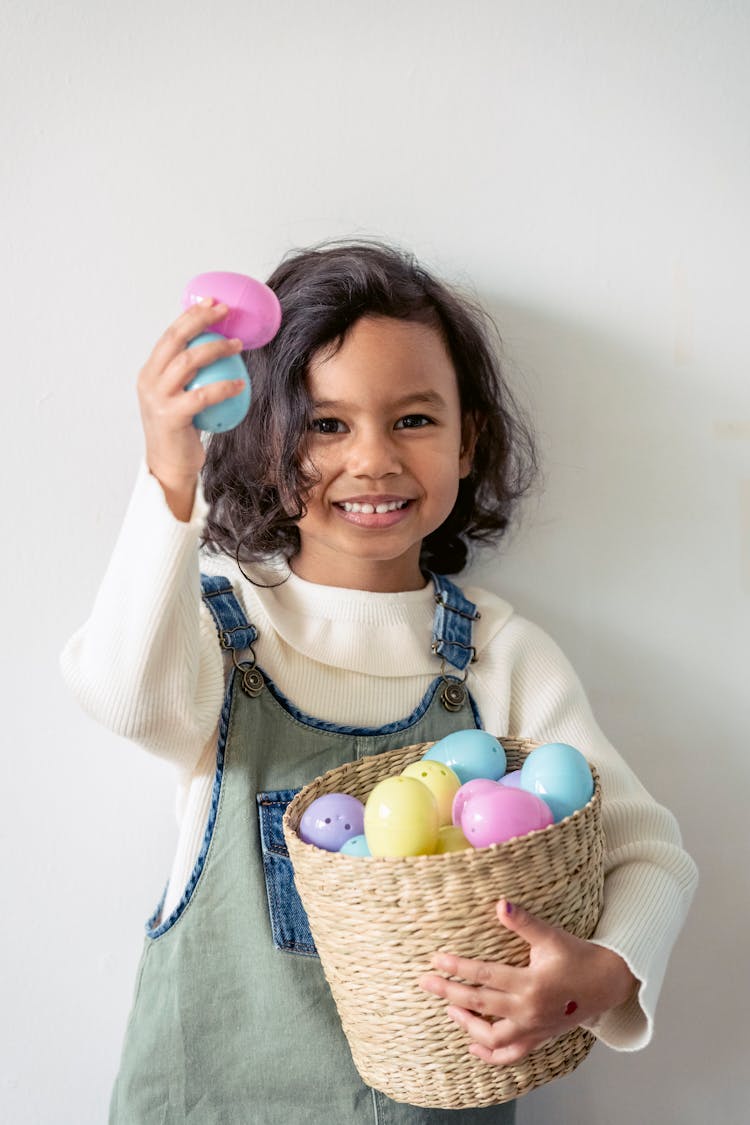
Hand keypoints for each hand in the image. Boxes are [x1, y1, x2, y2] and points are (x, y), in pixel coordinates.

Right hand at [137, 298, 246, 518]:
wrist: (169, 467)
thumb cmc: (181, 432)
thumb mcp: (179, 398)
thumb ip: (189, 377)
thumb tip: (219, 349)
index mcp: (149, 373)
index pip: (169, 335)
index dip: (191, 315)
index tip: (212, 302)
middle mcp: (148, 381)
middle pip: (175, 340)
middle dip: (200, 320)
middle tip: (225, 312)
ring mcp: (157, 399)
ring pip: (188, 362)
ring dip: (216, 349)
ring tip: (238, 345)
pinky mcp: (171, 417)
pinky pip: (203, 395)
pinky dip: (224, 387)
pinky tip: (241, 384)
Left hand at [419, 899, 638, 1065]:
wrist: (606, 983)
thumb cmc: (576, 956)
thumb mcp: (551, 936)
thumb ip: (524, 922)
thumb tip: (500, 903)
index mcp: (531, 983)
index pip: (484, 975)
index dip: (457, 968)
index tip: (435, 960)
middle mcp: (529, 1010)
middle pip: (480, 1004)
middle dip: (449, 993)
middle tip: (426, 982)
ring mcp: (534, 1029)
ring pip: (492, 1037)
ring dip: (467, 1025)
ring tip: (449, 1009)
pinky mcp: (539, 1038)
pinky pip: (512, 1055)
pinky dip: (491, 1055)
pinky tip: (473, 1046)